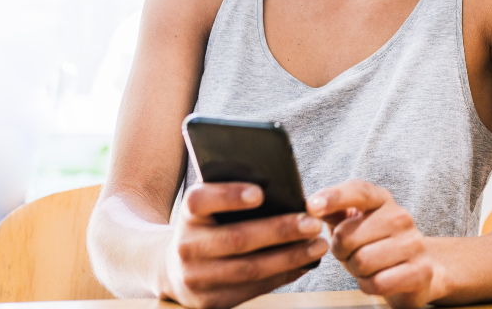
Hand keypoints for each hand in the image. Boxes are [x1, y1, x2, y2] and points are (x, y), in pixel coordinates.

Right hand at [158, 182, 327, 308]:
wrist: (173, 267)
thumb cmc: (207, 226)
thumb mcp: (210, 207)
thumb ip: (234, 196)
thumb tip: (286, 194)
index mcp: (187, 214)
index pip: (200, 201)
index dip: (229, 196)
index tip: (260, 193)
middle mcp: (187, 246)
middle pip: (236, 238)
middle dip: (280, 231)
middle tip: (313, 223)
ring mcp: (196, 277)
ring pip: (249, 268)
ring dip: (289, 257)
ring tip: (318, 246)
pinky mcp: (210, 301)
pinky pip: (252, 289)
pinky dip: (282, 275)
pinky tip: (303, 264)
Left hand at [311, 181, 445, 308]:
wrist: (418, 270)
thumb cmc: (377, 245)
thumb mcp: (354, 224)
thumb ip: (334, 212)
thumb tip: (312, 206)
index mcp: (382, 200)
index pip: (358, 191)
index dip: (334, 197)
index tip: (312, 206)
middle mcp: (400, 217)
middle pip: (347, 236)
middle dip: (341, 251)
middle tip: (352, 253)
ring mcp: (413, 243)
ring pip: (361, 261)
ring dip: (356, 270)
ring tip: (367, 267)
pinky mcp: (419, 271)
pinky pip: (377, 283)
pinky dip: (369, 286)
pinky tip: (377, 279)